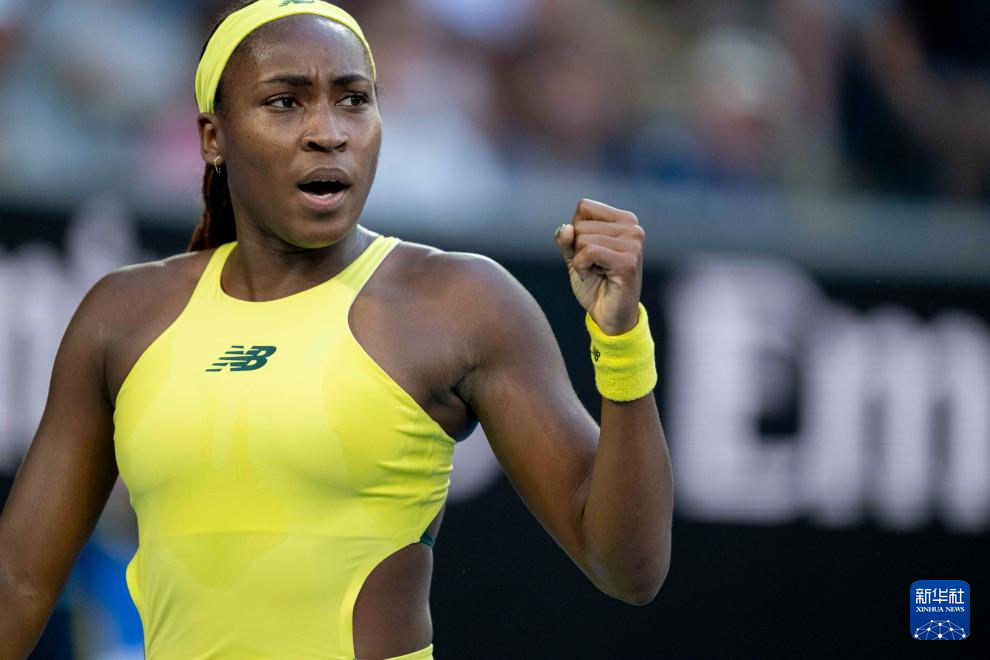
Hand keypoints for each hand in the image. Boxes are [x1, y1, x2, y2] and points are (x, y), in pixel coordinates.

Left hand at [554, 198, 644, 334]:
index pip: (584, 207)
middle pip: (580, 225)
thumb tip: (565, 229)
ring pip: (582, 239)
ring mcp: (633, 244)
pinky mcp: (627, 261)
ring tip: (597, 273)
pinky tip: (596, 276)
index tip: (590, 252)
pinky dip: (582, 268)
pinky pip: (588, 252)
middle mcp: (633, 228)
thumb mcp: (575, 256)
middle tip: (595, 267)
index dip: (576, 231)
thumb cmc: (595, 283)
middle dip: (578, 249)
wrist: (609, 316)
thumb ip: (567, 239)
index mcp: (625, 220)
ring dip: (581, 261)